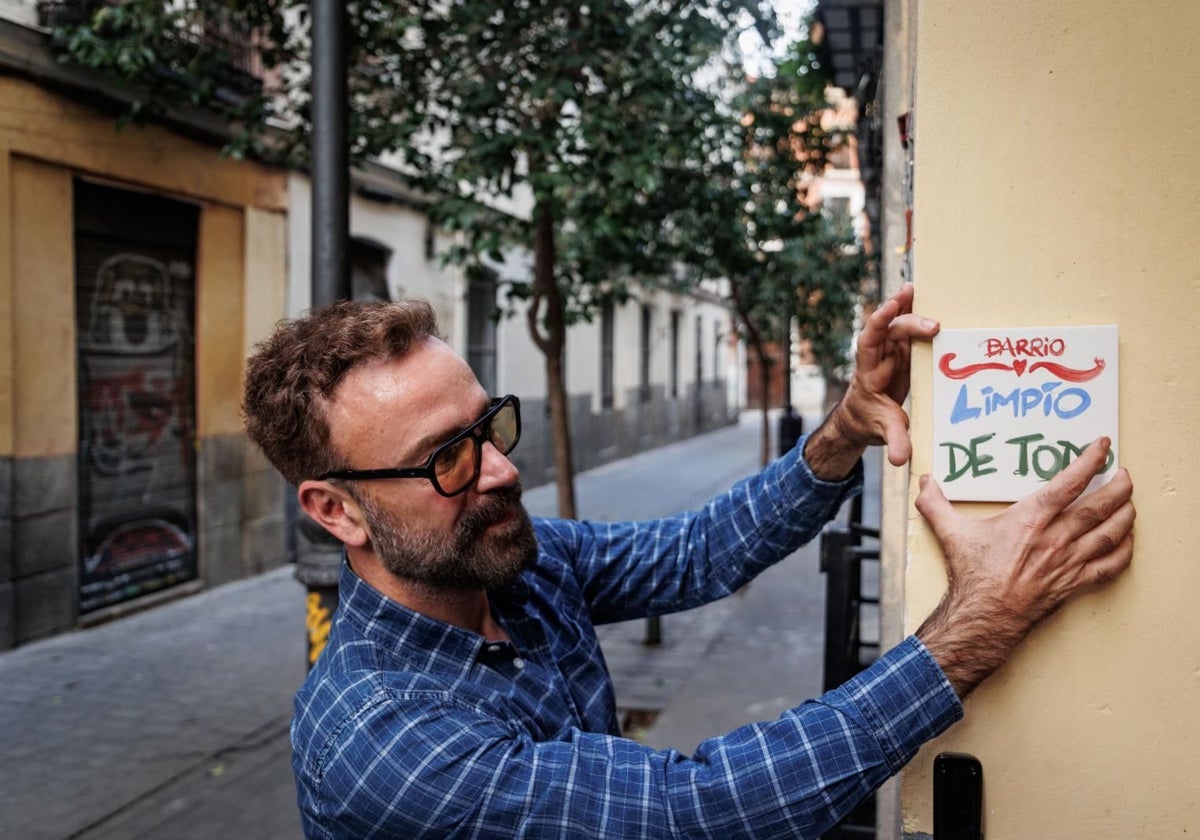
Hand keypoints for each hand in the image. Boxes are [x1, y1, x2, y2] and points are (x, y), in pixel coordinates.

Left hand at [804, 282, 938, 477]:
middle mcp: (877, 357)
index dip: (878, 323)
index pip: (869, 342)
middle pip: (890, 331)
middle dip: (909, 323)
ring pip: (898, 324)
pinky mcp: (902, 354)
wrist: (861, 420)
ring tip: (920, 286)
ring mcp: (889, 353)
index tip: (891, 308)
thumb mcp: (883, 433)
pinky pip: (908, 329)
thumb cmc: (869, 423)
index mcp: (869, 373)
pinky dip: (914, 312)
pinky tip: (922, 295)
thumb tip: (902, 459)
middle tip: (935, 325)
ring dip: (908, 306)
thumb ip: (894, 441)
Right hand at [914, 437, 1134, 698]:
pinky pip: (1111, 565)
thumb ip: (936, 503)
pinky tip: (1127, 541)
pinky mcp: (1075, 582)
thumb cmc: (973, 575)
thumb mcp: (950, 532)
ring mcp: (1069, 561)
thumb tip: (925, 481)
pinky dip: (1124, 551)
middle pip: (1101, 505)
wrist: (984, 615)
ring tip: (1129, 501)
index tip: (1102, 446)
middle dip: (1119, 485)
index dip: (1090, 461)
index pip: (1070, 482)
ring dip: (1126, 514)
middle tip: (1124, 473)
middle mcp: (1057, 537)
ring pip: (1112, 532)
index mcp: (1031, 518)